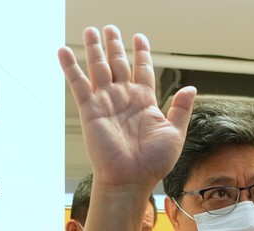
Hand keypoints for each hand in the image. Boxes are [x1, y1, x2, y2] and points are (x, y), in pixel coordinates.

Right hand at [58, 25, 196, 190]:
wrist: (131, 179)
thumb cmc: (153, 163)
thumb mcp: (175, 133)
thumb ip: (180, 109)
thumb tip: (190, 88)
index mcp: (145, 102)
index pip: (143, 70)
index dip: (141, 53)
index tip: (139, 37)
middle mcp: (124, 99)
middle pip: (119, 63)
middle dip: (114, 45)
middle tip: (109, 27)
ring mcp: (106, 102)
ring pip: (99, 68)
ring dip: (94, 49)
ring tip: (90, 30)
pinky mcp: (90, 110)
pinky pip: (79, 84)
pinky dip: (70, 67)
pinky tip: (63, 51)